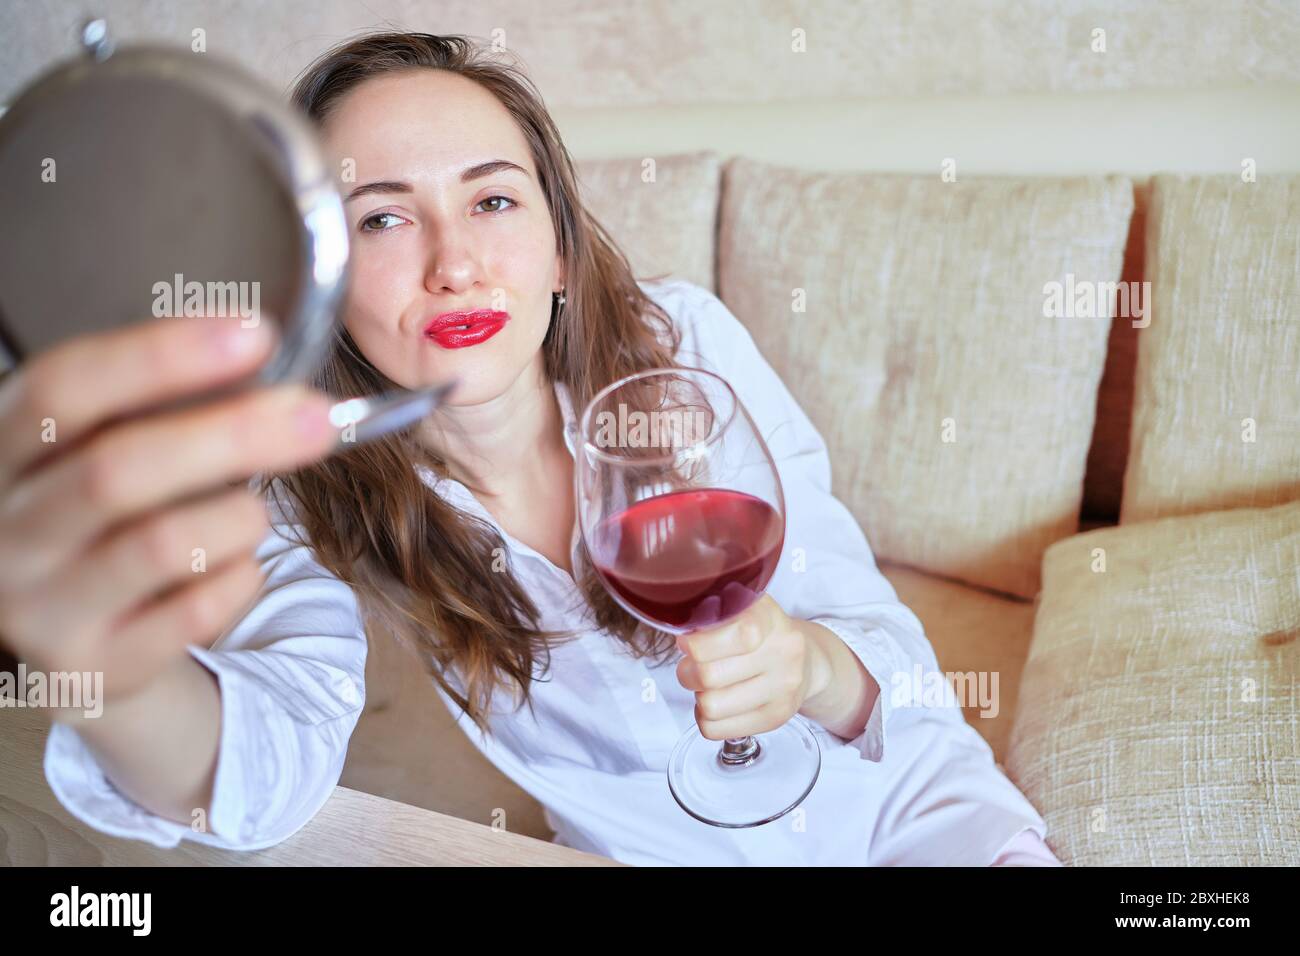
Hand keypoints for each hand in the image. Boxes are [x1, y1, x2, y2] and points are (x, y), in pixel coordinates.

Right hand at [0, 314, 338, 715]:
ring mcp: (39, 604)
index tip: (254, 334)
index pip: (64, 387)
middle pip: (118, 469)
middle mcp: (4, 526)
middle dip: (233, 435)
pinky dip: (239, 578)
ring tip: (252, 511)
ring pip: (163, 545)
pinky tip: (233, 565)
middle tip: (314, 415)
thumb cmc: (114, 514)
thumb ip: (166, 403)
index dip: (160, 356)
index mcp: (5, 446)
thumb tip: (261, 350)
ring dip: (238, 517)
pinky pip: (196, 611)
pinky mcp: (91, 665)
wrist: (84, 638)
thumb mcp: (111, 445)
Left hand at [674, 592, 833, 739]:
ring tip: (707, 686)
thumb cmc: (761, 636)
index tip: (687, 643)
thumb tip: (680, 636)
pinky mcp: (776, 718)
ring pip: (710, 706)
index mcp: (770, 618)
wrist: (807, 662)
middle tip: (691, 666)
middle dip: (688, 672)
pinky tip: (717, 702)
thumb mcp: (743, 611)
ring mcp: (783, 688)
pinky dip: (705, 718)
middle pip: (710, 675)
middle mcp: (783, 652)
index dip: (699, 642)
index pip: (737, 634)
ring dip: (698, 697)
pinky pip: (716, 729)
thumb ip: (713, 616)